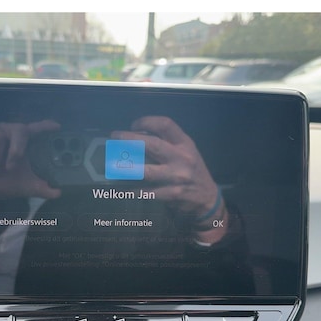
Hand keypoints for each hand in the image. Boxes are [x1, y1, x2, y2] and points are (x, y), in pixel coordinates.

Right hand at [0, 120, 61, 200]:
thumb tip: (59, 193)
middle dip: (17, 149)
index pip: (35, 129)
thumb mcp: (23, 186)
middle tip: (12, 167)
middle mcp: (7, 132)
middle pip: (19, 129)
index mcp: (21, 142)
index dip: (45, 126)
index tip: (56, 127)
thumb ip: (41, 188)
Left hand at [112, 116, 227, 242]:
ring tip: (112, 164)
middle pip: (152, 144)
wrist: (207, 199)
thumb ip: (168, 143)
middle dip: (130, 139)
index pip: (165, 124)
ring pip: (146, 171)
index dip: (147, 121)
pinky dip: (132, 191)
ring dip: (126, 168)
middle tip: (115, 137)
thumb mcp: (186, 152)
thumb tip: (138, 135)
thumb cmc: (193, 171)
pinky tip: (121, 188)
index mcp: (185, 143)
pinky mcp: (172, 194)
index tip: (134, 125)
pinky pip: (147, 192)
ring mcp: (177, 177)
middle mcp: (182, 158)